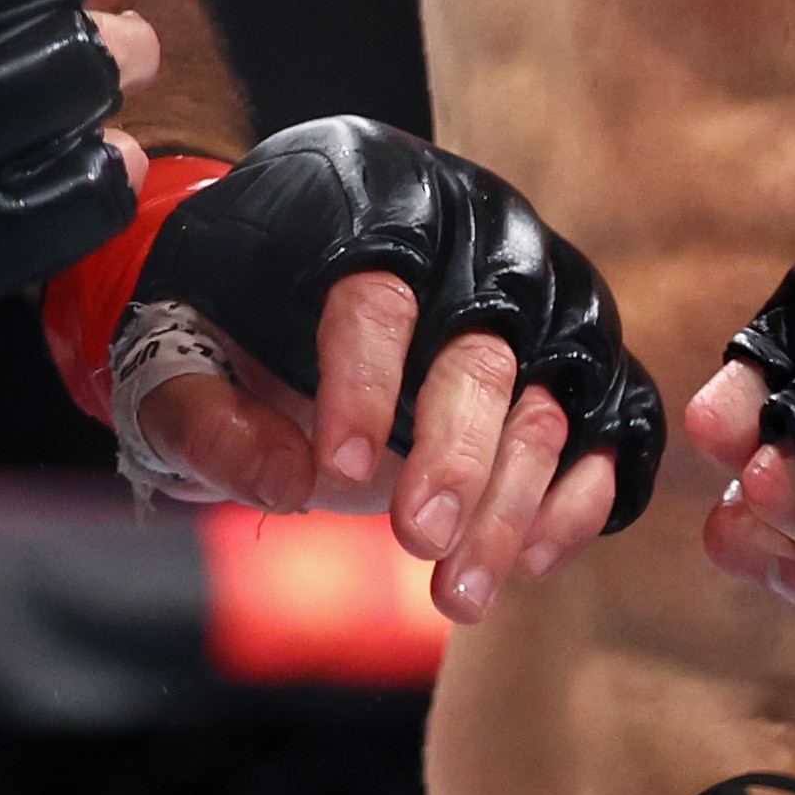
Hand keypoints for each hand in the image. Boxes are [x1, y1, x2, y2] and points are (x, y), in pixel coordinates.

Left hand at [39, 118, 663, 623]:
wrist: (287, 294)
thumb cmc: (230, 316)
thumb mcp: (180, 354)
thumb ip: (206, 417)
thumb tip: (284, 482)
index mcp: (361, 200)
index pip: (377, 292)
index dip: (364, 384)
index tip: (334, 473)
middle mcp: (469, 231)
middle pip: (482, 349)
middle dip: (455, 458)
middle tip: (416, 540)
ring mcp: (538, 291)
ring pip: (552, 399)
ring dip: (512, 506)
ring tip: (458, 594)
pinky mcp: (577, 353)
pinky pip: (614, 423)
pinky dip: (578, 497)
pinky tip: (527, 562)